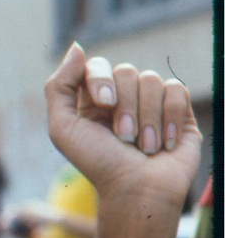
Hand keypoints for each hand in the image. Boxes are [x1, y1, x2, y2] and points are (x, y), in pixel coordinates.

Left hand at [45, 43, 199, 216]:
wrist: (138, 190)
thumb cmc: (97, 162)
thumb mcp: (62, 128)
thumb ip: (59, 86)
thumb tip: (77, 47)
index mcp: (92, 98)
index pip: (97, 65)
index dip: (101, 79)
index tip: (104, 103)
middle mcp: (122, 96)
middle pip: (127, 71)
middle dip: (125, 107)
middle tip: (123, 138)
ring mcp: (151, 102)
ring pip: (152, 80)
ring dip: (147, 119)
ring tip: (144, 147)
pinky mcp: (178, 110)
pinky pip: (176, 90)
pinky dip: (170, 118)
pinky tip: (164, 143)